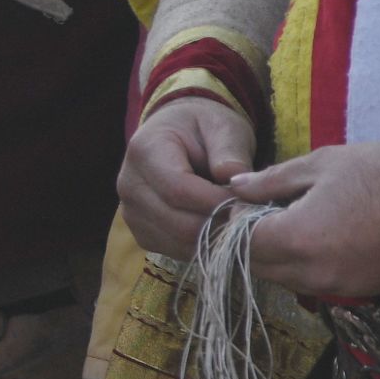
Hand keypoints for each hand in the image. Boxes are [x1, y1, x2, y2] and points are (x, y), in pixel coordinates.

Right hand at [122, 95, 257, 259]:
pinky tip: (219, 229)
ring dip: (214, 239)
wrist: (178, 135)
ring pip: (178, 242)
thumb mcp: (222, 127)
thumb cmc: (203, 128)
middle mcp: (128, 185)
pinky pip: (175, 251)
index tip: (250, 202)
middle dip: (220, 225)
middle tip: (250, 218)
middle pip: (178, 223)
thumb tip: (235, 180)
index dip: (218, 202)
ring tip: (236, 222)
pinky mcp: (141, 232)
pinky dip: (202, 247)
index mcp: (144, 151)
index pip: (179, 190)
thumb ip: (229, 150)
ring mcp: (130, 212)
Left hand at [228, 138, 379, 297]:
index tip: (222, 206)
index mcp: (298, 239)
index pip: (239, 243)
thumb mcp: (317, 165)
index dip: (225, 225)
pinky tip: (302, 240)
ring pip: (283, 279)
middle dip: (240, 244)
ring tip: (270, 225)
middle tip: (239, 216)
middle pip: (257, 266)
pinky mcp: (362, 289)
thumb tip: (232, 186)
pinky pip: (313, 283)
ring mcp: (341, 285)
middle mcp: (316, 272)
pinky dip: (297, 266)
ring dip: (269, 257)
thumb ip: (268, 181)